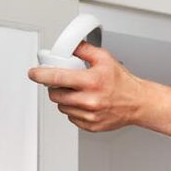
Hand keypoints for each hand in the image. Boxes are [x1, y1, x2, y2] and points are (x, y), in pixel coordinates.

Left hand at [27, 43, 141, 131]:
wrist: (137, 103)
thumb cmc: (123, 82)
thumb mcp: (105, 59)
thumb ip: (85, 50)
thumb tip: (70, 45)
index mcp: (91, 81)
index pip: (57, 78)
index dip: (41, 75)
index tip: (33, 73)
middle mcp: (90, 100)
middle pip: (55, 95)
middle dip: (55, 87)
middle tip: (63, 83)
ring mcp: (89, 115)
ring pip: (62, 107)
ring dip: (64, 99)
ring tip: (78, 93)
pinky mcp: (90, 126)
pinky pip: (71, 117)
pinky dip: (73, 110)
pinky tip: (84, 103)